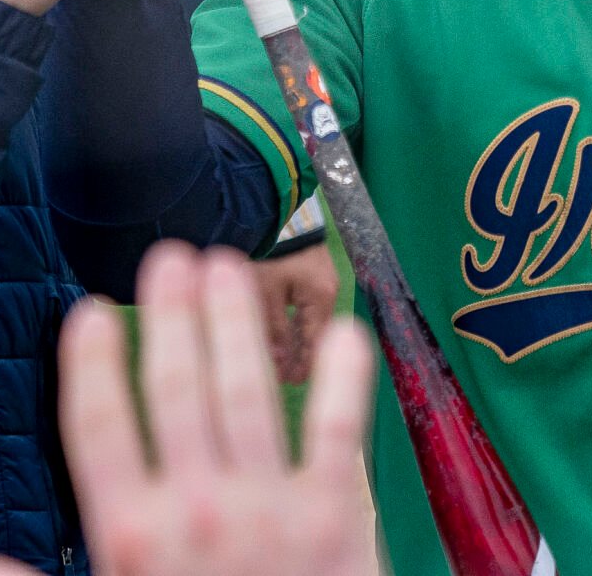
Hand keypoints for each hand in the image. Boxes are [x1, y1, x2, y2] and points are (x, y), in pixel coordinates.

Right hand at [0, 244, 378, 575]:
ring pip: (247, 392)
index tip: (91, 311)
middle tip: (170, 258)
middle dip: (171, 317)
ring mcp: (272, 505)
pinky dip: (344, 375)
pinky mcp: (339, 513)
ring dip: (236, 323)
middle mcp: (199, 508)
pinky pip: (340, 429)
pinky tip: (345, 328)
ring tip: (230, 266)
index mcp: (132, 538)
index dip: (91, 366)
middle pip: (177, 390)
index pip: (100, 431)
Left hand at [253, 244, 339, 384]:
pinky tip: (279, 332)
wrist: (268, 207)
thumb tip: (276, 364)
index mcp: (322, 295)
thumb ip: (272, 329)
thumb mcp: (264, 292)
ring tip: (279, 359)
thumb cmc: (266, 250)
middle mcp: (327, 288)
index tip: (290, 384)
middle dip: (299, 354)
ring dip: (293, 338)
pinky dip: (291, 321)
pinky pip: (301, 304)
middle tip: (282, 378)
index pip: (318, 341)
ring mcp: (319, 277)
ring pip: (307, 318)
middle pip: (315, 331)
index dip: (305, 365)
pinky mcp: (306, 269)